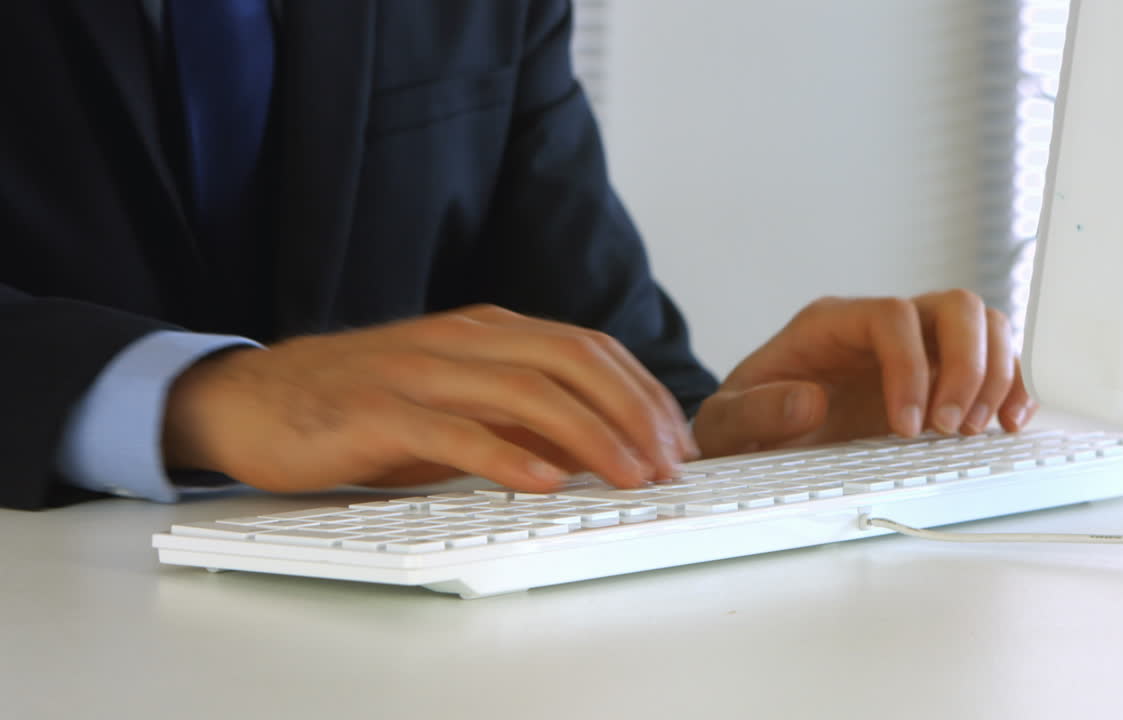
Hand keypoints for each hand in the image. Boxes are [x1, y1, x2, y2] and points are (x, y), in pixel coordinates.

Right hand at [162, 305, 697, 492]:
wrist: (258, 398)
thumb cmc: (365, 404)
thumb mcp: (457, 403)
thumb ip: (519, 416)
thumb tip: (595, 448)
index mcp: (489, 330)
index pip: (589, 348)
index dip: (642, 392)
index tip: (676, 439)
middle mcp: (463, 339)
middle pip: (572, 361)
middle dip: (633, 412)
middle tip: (668, 464)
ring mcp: (420, 370)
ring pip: (526, 391)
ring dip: (591, 436)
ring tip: (629, 476)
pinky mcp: (379, 409)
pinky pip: (455, 430)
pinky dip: (506, 457)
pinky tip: (544, 482)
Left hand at [692, 290, 1037, 457]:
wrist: (752, 436)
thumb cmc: (744, 421)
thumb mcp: (728, 422)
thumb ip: (756, 412)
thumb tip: (806, 401)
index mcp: (831, 322)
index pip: (892, 315)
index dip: (910, 366)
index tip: (907, 425)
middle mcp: (880, 325)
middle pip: (953, 306)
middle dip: (966, 366)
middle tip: (951, 428)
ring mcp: (916, 346)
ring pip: (984, 326)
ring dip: (994, 377)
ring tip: (973, 432)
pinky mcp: (937, 374)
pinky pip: (992, 360)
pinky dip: (1010, 386)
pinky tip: (1009, 423)